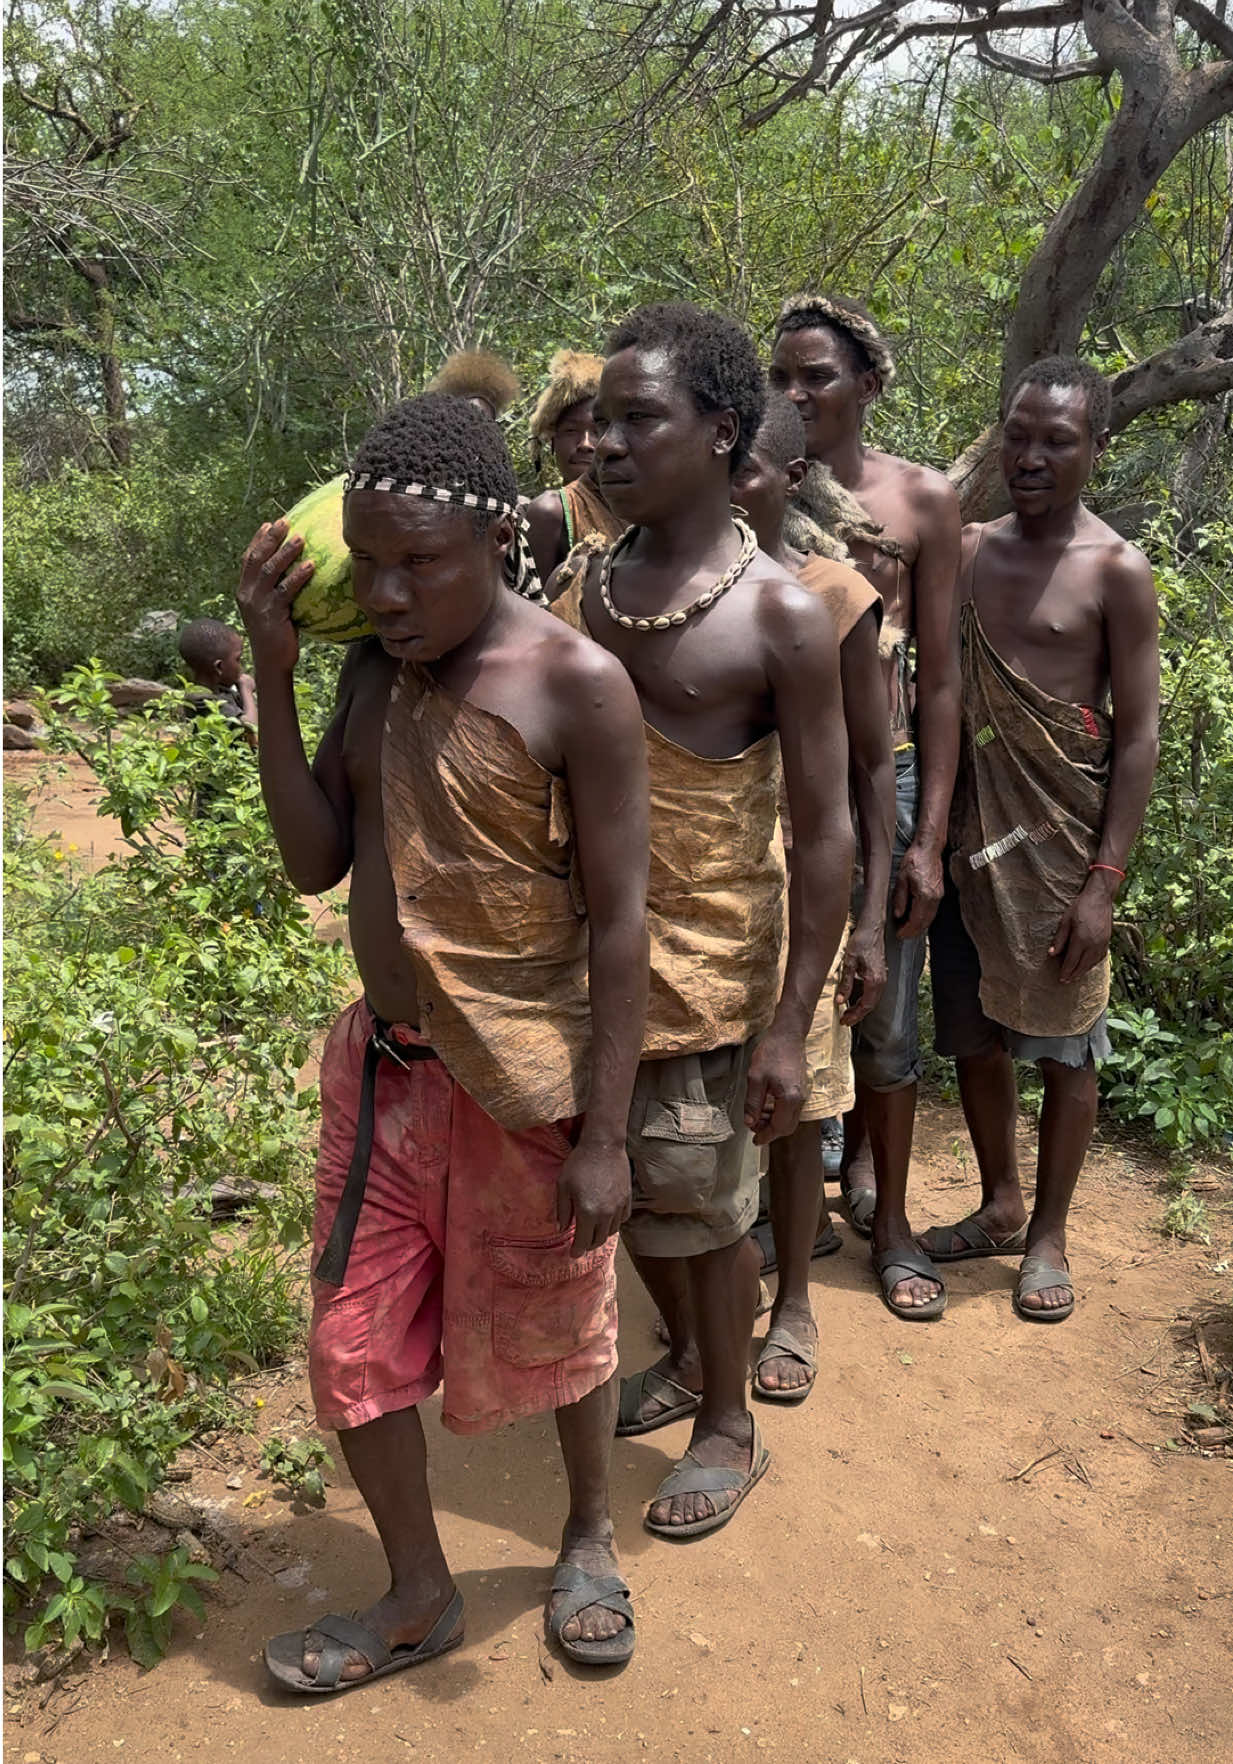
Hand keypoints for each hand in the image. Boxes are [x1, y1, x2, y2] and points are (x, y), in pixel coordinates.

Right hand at [236, 520, 314, 673]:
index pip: (248, 559)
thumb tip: (296, 572)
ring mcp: (258, 604)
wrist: (271, 663)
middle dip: (270, 538)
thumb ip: (275, 591)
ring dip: (285, 552)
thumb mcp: (271, 610)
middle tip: (284, 521)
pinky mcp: (272, 615)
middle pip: (257, 559)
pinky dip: (298, 576)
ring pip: (270, 571)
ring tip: (300, 538)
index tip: (269, 524)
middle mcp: (247, 595)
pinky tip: (311, 566)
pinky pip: (286, 591)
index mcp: (244, 591)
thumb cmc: (277, 636)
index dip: (257, 540)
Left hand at [556, 1139, 630, 1255]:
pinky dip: (615, 1223)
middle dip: (589, 1245)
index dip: (577, 1251)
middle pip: (599, 1240)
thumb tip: (561, 1228)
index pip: (583, 1241)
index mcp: (587, 1213)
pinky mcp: (627, 1198)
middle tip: (582, 1244)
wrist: (603, 1145)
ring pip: (612, 1231)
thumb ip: (562, 1210)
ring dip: (602, 1235)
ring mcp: (619, 1207)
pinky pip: (623, 1219)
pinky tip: (608, 1219)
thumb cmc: (579, 1164)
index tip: (573, 1255)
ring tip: (594, 1232)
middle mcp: (605, 1214)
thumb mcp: (563, 1186)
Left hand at [744, 1027, 806, 1145]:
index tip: (755, 1141)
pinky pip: (791, 1108)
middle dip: (770, 1130)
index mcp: (789, 1098)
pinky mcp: (800, 1088)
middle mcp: (799, 1099)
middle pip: (787, 1126)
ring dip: (773, 1121)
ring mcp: (802, 1094)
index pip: (779, 1127)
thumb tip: (749, 1122)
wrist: (788, 1035)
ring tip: (757, 1114)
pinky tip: (766, 1105)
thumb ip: (752, 1103)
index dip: (766, 1136)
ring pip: (789, 1118)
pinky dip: (778, 1112)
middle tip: (753, 1127)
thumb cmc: (772, 1052)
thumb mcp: (755, 1078)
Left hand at [836, 919, 887, 1025]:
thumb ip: (845, 983)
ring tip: (848, 1013)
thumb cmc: (861, 941)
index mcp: (874, 980)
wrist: (872, 927)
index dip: (855, 1015)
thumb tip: (840, 1001)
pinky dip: (864, 999)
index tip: (844, 1021)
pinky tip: (855, 999)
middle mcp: (881, 980)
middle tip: (845, 1020)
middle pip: (870, 1005)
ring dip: (860, 1007)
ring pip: (872, 999)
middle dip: (857, 1014)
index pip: (865, 1005)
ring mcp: (882, 977)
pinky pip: (873, 992)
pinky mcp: (880, 973)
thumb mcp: (849, 962)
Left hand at [892, 839, 943, 939]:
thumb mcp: (901, 879)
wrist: (929, 849)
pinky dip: (924, 918)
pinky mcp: (939, 893)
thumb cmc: (914, 860)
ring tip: (907, 929)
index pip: (916, 920)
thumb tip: (898, 915)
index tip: (899, 934)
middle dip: (913, 932)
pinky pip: (932, 911)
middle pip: (925, 922)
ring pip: (930, 918)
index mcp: (925, 896)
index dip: (907, 930)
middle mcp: (934, 898)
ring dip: (919, 926)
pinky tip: (915, 918)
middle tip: (902, 935)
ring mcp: (939, 896)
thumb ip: (900, 898)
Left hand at [1049, 879, 1112, 982]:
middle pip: (1083, 965)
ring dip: (1083, 971)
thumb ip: (1059, 939)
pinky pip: (1100, 957)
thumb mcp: (1065, 921)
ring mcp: (1102, 943)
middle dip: (1074, 974)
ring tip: (1075, 976)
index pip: (1072, 961)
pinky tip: (1088, 965)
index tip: (1061, 978)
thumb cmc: (1080, 907)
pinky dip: (1093, 964)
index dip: (1066, 971)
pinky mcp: (1108, 940)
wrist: (1100, 897)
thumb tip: (1051, 954)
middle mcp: (1093, 944)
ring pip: (1092, 963)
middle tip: (1066, 981)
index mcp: (1081, 939)